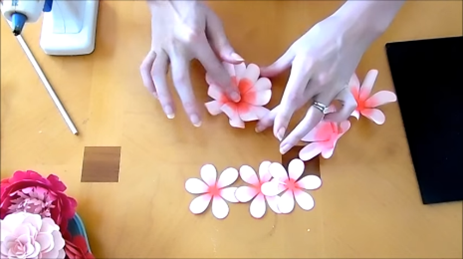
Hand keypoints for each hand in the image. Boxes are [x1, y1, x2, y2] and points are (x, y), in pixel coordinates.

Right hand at [140, 1, 242, 125]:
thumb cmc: (192, 7)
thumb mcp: (212, 21)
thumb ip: (223, 44)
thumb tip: (237, 63)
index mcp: (194, 40)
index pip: (213, 67)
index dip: (225, 84)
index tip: (233, 98)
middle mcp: (176, 48)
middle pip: (180, 80)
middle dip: (189, 102)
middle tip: (196, 121)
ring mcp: (161, 49)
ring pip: (159, 77)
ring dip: (164, 98)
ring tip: (171, 114)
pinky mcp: (152, 48)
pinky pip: (146, 67)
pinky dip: (149, 83)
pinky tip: (155, 95)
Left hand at [256, 15, 373, 153]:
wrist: (353, 28)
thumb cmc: (321, 34)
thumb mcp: (296, 47)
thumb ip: (278, 65)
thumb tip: (261, 73)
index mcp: (305, 70)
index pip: (292, 99)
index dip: (282, 117)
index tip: (273, 131)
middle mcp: (320, 83)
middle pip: (302, 111)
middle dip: (288, 129)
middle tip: (277, 142)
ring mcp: (335, 87)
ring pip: (320, 115)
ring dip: (304, 131)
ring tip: (292, 141)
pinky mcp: (346, 88)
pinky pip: (345, 109)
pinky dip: (336, 118)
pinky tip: (325, 119)